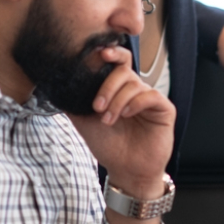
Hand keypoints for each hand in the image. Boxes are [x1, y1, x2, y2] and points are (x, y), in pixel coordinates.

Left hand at [67, 44, 174, 195]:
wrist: (125, 170)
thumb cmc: (109, 146)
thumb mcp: (84, 120)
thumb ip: (74, 101)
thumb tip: (59, 84)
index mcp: (119, 89)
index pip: (118, 62)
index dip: (111, 53)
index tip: (98, 53)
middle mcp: (135, 90)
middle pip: (124, 69)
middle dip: (107, 85)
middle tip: (97, 106)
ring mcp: (150, 99)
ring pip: (135, 84)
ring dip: (117, 101)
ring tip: (108, 120)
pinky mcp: (164, 109)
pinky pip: (151, 95)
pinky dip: (136, 103)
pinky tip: (126, 115)